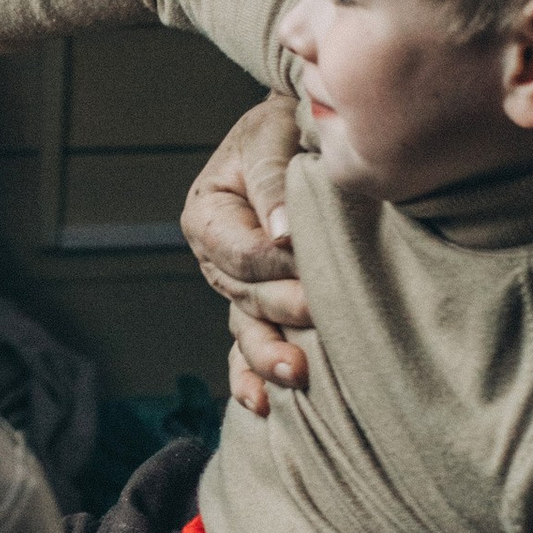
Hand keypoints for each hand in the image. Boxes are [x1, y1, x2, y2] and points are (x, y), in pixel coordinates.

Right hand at [180, 95, 315, 414]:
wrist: (303, 131)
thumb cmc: (287, 126)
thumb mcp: (273, 135)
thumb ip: (273, 181)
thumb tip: (283, 233)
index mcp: (208, 215)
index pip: (240, 253)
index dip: (275, 266)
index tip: (316, 269)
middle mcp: (215, 258)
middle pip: (246, 296)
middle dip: (283, 311)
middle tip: (324, 316)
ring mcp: (235, 287)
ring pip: (246, 328)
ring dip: (268, 356)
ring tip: (296, 374)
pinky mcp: (258, 305)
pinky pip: (247, 345)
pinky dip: (250, 375)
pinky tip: (261, 406)